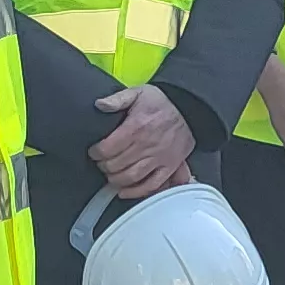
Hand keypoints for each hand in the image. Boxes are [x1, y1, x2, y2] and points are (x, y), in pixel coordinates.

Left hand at [89, 85, 197, 199]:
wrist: (190, 109)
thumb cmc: (163, 102)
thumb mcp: (138, 93)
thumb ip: (117, 99)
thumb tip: (99, 105)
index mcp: (136, 127)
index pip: (107, 148)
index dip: (96, 153)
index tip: (94, 152)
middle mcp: (146, 145)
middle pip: (116, 165)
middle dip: (104, 166)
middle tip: (101, 163)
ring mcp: (159, 158)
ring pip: (131, 177)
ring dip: (116, 180)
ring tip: (110, 175)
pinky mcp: (169, 166)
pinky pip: (152, 184)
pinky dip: (137, 191)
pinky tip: (125, 191)